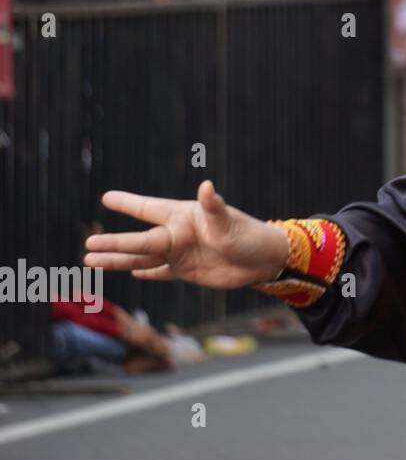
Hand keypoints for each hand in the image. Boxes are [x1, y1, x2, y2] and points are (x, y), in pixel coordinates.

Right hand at [88, 180, 287, 288]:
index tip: (107, 197)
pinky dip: (147, 273)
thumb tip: (207, 186)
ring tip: (91, 261)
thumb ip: (214, 207)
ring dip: (118, 260)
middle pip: (139, 240)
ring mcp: (180, 254)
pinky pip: (161, 272)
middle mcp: (178, 235)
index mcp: (184, 218)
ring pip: (142, 258)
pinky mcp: (187, 272)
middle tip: (88, 243)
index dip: (129, 203)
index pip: (150, 209)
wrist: (264, 260)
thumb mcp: (229, 222)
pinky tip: (130, 271)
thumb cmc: (248, 235)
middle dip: (114, 243)